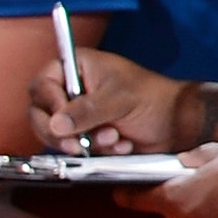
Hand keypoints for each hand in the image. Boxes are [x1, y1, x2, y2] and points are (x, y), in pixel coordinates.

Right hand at [33, 46, 185, 152]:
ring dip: (84, 142)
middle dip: (60, 133)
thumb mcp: (120, 100)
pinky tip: (120, 145)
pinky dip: (96, 151)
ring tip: (114, 138)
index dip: (49, 104)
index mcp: (77, 66)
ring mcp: (78, 112)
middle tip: (78, 145)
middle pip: (41, 113)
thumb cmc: (154, 99)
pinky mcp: (86, 134)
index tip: (62, 120)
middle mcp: (72, 88)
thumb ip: (87, 111)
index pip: (42, 85)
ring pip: (57, 135)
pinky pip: (75, 148)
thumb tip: (56, 125)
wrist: (176, 124)